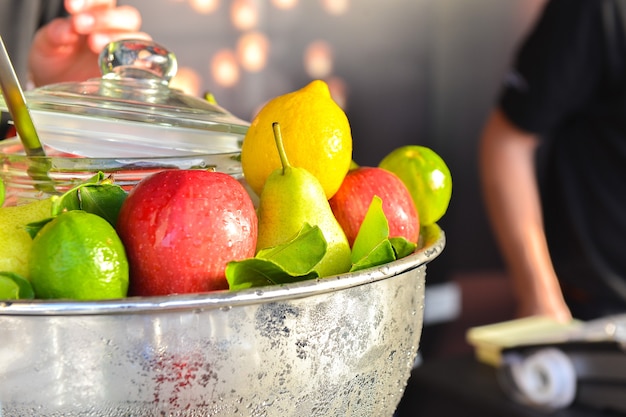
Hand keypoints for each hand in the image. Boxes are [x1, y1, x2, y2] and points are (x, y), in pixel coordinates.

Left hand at [28, 0, 150, 86]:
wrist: (56, 85)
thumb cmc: (54, 60)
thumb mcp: (46, 44)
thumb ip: (56, 34)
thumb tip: (67, 29)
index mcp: (93, 14)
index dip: (91, 0)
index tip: (71, 7)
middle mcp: (114, 30)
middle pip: (128, 16)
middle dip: (105, 18)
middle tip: (81, 24)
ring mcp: (124, 51)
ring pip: (139, 37)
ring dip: (117, 37)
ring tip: (94, 43)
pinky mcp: (129, 71)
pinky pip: (143, 63)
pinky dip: (134, 61)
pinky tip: (114, 63)